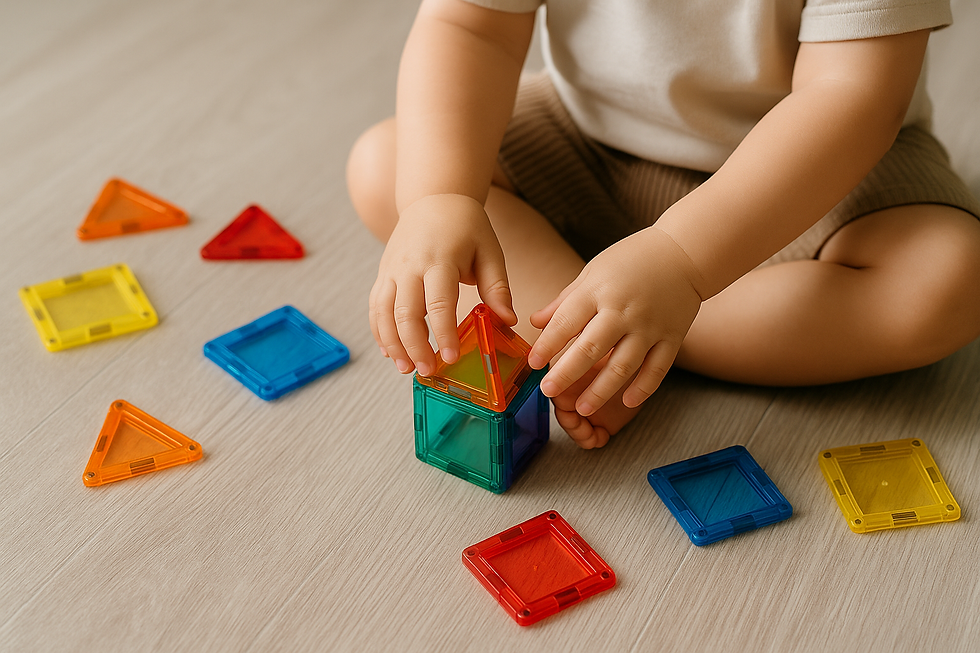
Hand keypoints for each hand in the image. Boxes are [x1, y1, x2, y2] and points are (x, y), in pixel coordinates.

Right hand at [369, 193, 516, 375]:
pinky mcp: (383, 275)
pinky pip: (375, 307)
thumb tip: (508, 320)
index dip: (443, 333)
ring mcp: (392, 270)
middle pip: (406, 313)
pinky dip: (379, 332)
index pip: (439, 302)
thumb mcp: (489, 251)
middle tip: (428, 370)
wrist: (433, 199)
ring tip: (406, 368)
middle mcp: (410, 266)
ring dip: (393, 344)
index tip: (450, 357)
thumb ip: (497, 287)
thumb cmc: (466, 227)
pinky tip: (390, 352)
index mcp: (440, 259)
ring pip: (384, 313)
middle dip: (415, 346)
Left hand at [528, 227, 703, 414]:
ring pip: (623, 366)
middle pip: (590, 349)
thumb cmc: (632, 260)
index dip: (547, 345)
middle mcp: (623, 311)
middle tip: (548, 392)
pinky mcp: (672, 337)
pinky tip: (626, 402)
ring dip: (601, 390)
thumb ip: (565, 301)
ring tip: (582, 409)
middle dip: (567, 374)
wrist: (684, 252)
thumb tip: (535, 322)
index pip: (566, 322)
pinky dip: (643, 388)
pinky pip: (657, 368)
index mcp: (598, 291)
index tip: (533, 363)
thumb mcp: (592, 272)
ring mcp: (649, 326)